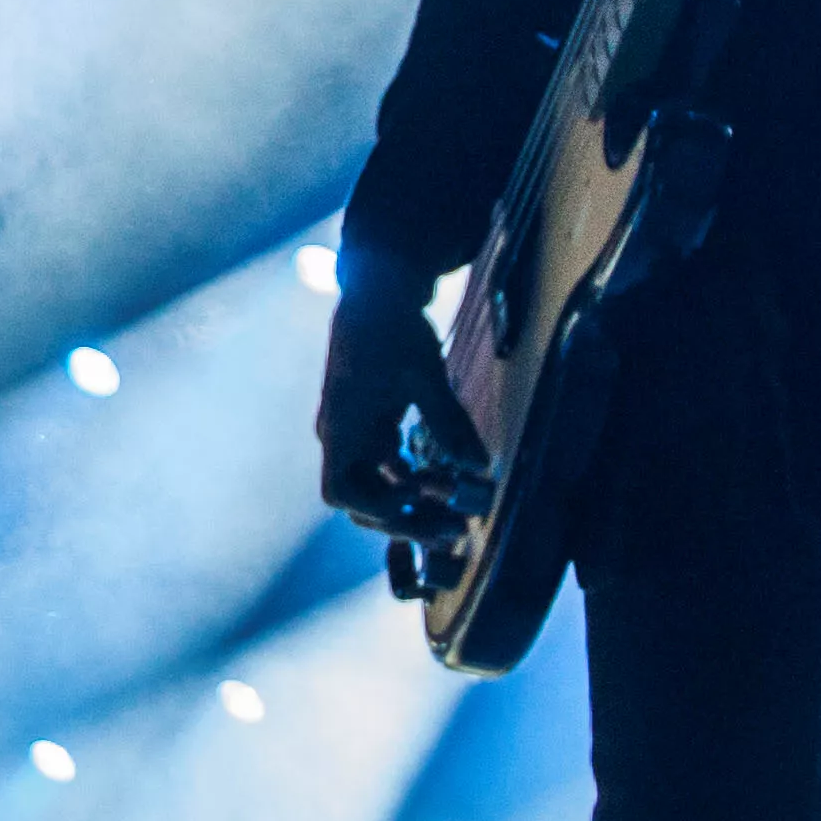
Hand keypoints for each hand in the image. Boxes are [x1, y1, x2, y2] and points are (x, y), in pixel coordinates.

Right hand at [317, 269, 483, 534]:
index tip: (418, 498)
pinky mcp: (370, 424)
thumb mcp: (424, 375)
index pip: (341, 492)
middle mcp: (342, 436)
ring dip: (411, 504)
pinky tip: (445, 479)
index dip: (377, 508)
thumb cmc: (392, 329)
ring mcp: (355, 431)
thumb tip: (480, 466)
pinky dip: (412, 478)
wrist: (375, 291)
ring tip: (455, 512)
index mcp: (343, 426)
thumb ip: (448, 423)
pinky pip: (386, 466)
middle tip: (453, 529)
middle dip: (404, 520)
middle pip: (360, 500)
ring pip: (375, 486)